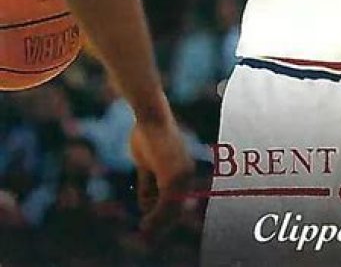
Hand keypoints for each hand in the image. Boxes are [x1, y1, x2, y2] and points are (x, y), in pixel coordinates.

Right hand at [129, 115, 194, 243]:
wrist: (151, 117)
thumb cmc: (147, 135)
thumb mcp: (146, 164)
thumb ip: (148, 183)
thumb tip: (146, 204)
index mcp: (184, 170)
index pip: (179, 199)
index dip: (166, 214)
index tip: (153, 224)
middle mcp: (187, 174)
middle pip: (177, 207)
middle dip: (162, 222)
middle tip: (147, 232)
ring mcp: (181, 176)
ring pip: (171, 209)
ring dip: (157, 223)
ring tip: (145, 230)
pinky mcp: (172, 177)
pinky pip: (165, 204)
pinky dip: (155, 216)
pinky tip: (146, 223)